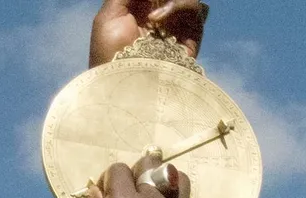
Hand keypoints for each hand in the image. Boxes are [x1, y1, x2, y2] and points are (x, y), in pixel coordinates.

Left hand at [90, 0, 208, 67]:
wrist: (124, 81)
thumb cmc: (110, 51)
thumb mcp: (109, 14)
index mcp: (141, 12)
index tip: (141, 2)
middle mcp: (161, 18)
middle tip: (151, 11)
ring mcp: (177, 27)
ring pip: (188, 0)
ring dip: (172, 1)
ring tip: (152, 17)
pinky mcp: (191, 36)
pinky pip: (196, 9)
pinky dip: (179, 5)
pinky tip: (158, 19)